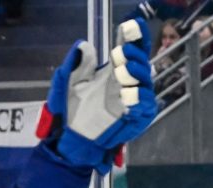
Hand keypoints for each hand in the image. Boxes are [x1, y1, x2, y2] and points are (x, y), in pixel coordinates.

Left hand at [36, 18, 156, 173]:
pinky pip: (145, 106)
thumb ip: (74, 64)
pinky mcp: (138, 118)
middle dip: (133, 56)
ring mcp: (135, 99)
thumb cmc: (69, 108)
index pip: (130, 49)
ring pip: (145, 83)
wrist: (68, 136)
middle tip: (119, 53)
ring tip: (121, 71)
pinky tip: (128, 95)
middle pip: (141, 63)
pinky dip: (139, 100)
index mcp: (114, 69)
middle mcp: (128, 82)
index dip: (134, 36)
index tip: (131, 25)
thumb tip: (82, 45)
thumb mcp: (67, 83)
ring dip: (135, 75)